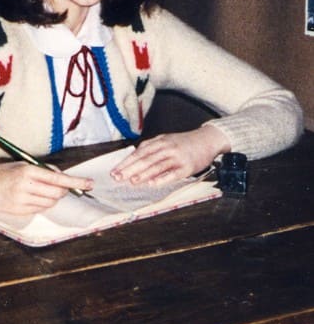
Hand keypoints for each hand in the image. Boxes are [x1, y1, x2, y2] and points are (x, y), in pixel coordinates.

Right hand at [0, 160, 93, 215]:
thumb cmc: (5, 172)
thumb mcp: (24, 165)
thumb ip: (43, 170)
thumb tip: (62, 177)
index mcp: (28, 171)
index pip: (58, 178)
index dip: (76, 182)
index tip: (89, 183)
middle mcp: (26, 186)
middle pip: (57, 193)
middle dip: (63, 191)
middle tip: (61, 188)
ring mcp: (21, 200)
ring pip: (50, 203)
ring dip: (52, 198)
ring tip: (41, 191)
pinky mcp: (18, 210)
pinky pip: (39, 209)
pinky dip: (42, 204)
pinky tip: (32, 198)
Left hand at [111, 124, 230, 185]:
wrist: (208, 140)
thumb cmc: (185, 142)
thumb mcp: (166, 139)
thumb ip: (151, 147)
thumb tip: (134, 156)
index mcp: (160, 141)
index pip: (139, 153)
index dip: (126, 162)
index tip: (114, 170)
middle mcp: (167, 148)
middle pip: (145, 159)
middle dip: (130, 169)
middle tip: (118, 177)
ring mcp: (177, 158)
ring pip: (157, 166)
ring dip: (143, 174)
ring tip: (131, 181)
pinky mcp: (187, 167)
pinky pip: (172, 174)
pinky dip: (161, 179)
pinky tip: (152, 184)